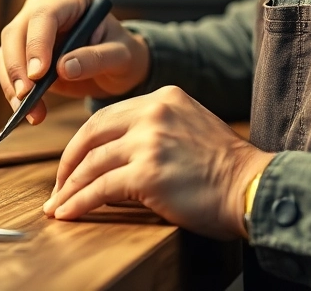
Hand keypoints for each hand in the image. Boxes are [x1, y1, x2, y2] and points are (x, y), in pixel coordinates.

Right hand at [0, 0, 149, 125]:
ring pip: (5, 52)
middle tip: (27, 97)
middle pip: (16, 33)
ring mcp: (28, 30)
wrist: (114, 65)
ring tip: (32, 113)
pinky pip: (7, 70)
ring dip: (13, 85)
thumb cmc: (121, 52)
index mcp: (70, 0)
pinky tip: (27, 111)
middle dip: (18, 67)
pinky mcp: (20, 53)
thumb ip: (96, 58)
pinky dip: (13, 92)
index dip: (37, 43)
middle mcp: (42, 9)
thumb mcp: (121, 56)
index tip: (39, 74)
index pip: (44, 15)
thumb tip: (64, 68)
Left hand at [42, 86, 273, 239]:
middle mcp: (153, 112)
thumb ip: (155, 131)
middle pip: (91, 134)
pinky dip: (78, 203)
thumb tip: (114, 156)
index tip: (72, 164)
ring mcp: (149, 142)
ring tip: (57, 206)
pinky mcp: (147, 174)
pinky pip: (99, 189)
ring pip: (91, 164)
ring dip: (68, 188)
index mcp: (164, 97)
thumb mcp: (190, 129)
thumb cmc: (225, 170)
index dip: (84, 143)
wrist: (253, 189)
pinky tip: (68, 213)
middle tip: (57, 186)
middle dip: (68, 164)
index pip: (108, 116)